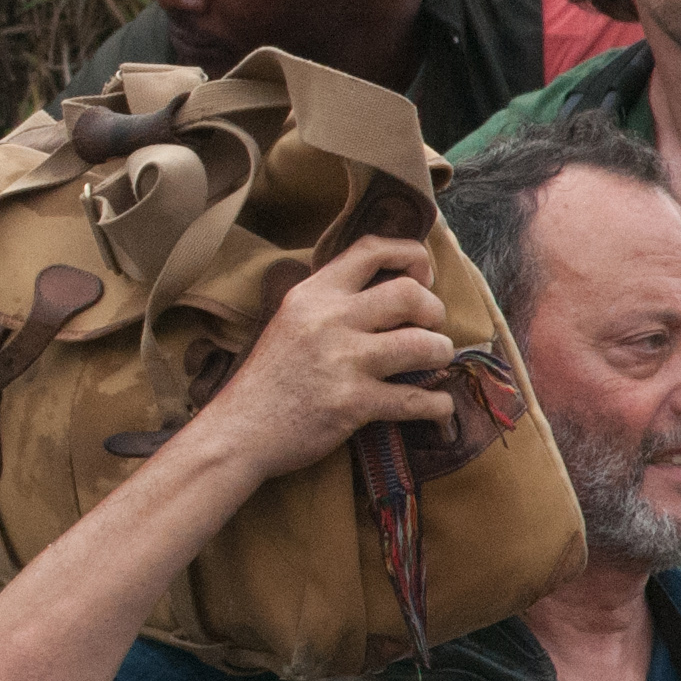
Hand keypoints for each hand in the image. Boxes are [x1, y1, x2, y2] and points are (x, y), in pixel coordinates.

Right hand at [198, 237, 458, 474]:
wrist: (239, 431)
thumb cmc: (269, 379)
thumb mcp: (290, 321)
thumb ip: (331, 303)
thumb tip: (392, 291)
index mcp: (312, 294)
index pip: (371, 249)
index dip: (411, 255)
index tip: (422, 277)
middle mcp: (329, 320)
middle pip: (408, 293)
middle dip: (433, 310)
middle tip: (430, 328)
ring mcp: (343, 362)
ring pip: (423, 344)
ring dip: (440, 353)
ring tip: (435, 361)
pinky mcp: (353, 403)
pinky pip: (417, 400)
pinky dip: (438, 405)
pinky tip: (437, 406)